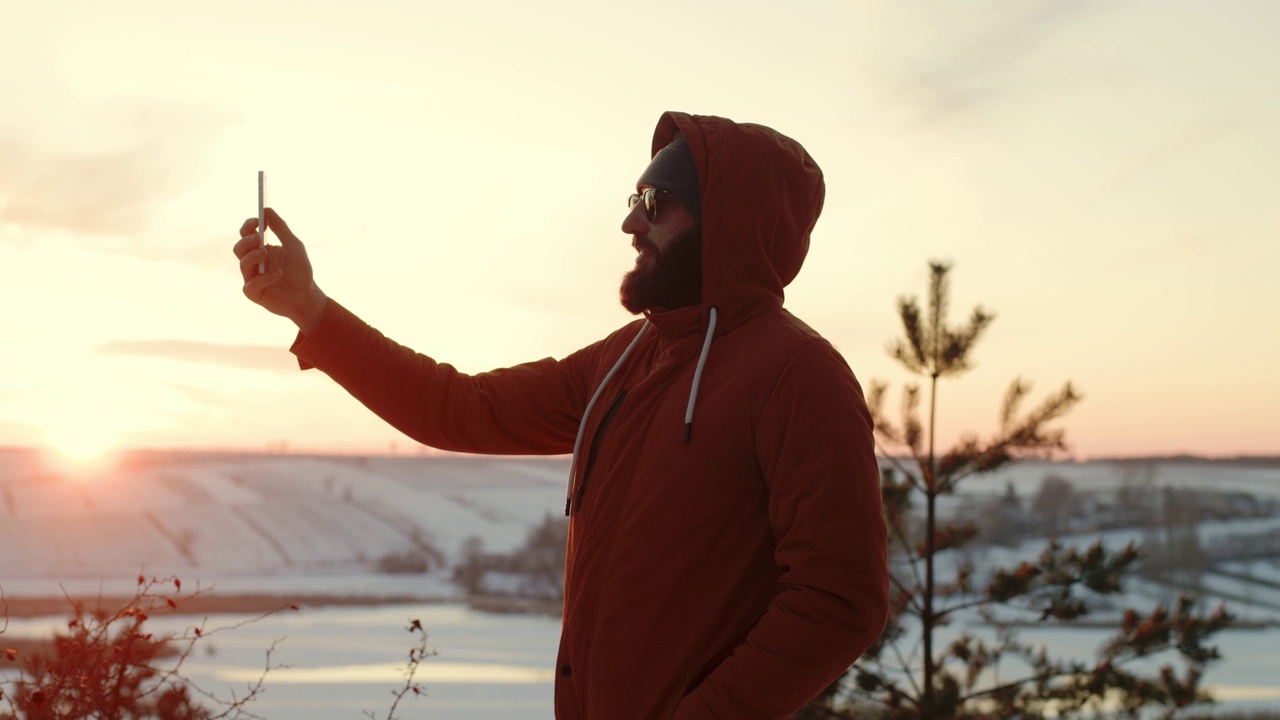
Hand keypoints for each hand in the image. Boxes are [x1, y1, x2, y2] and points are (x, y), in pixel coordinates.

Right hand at [233, 208, 327, 332]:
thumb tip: (266, 209)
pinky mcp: (254, 294)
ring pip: (242, 264)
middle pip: (239, 248)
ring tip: (266, 252)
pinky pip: (251, 285)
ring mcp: (252, 278)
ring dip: (253, 256)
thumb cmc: (300, 270)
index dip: (248, 226)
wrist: (307, 296)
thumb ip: (280, 228)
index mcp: (260, 249)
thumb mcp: (293, 245)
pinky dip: (264, 278)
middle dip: (247, 241)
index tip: (257, 220)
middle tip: (258, 238)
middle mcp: (253, 262)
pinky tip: (278, 273)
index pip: (246, 235)